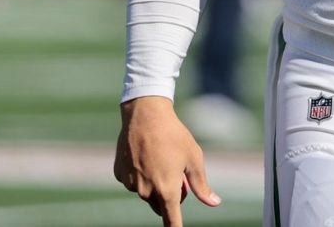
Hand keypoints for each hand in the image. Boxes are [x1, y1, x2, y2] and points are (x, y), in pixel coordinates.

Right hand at [114, 96, 221, 226]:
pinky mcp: (119, 175)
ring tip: (161, 158)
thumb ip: (202, 185)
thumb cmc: (174, 136)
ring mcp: (129, 184)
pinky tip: (145, 155)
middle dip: (170, 195)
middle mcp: (145, 191)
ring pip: (145, 192)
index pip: (171, 220)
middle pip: (160, 205)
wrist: (145, 116)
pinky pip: (132, 181)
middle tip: (178, 173)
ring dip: (155, 183)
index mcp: (166, 190)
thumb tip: (214, 203)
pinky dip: (140, 174)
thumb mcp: (194, 159)